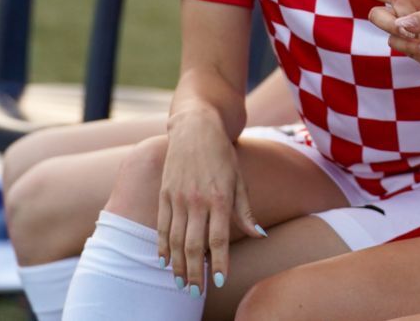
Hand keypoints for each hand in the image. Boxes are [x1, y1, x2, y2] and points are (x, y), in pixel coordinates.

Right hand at [157, 110, 264, 293]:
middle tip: (195, 292)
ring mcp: (177, 197)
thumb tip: (258, 235)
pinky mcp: (164, 193)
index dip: (218, 262)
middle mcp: (197, 200)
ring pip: (174, 239)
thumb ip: (245, 211)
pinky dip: (161, 246)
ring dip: (177, 264)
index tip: (218, 282)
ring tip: (179, 283)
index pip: (218, 239)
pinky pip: (161, 226)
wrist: (196, 128)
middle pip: (193, 245)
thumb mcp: (239, 180)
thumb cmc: (223, 155)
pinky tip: (163, 261)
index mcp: (219, 198)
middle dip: (194, 272)